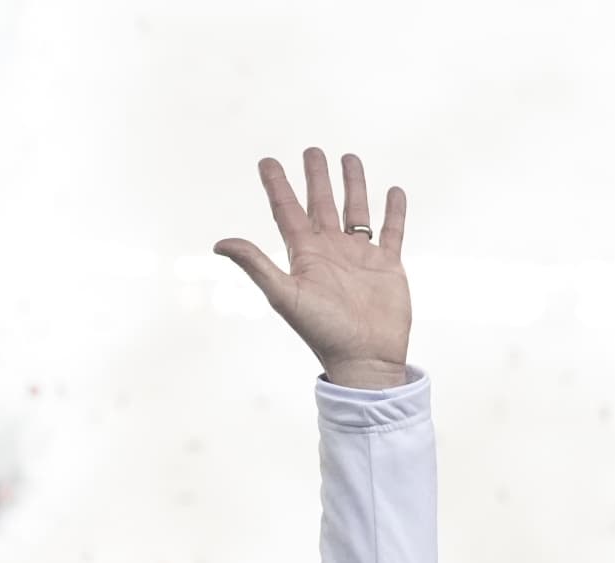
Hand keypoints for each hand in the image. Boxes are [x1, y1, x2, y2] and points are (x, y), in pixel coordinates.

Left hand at [213, 149, 410, 389]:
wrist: (365, 358)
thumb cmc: (323, 332)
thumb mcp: (285, 295)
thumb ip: (256, 266)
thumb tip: (220, 243)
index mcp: (305, 255)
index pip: (287, 211)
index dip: (277, 185)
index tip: (267, 161)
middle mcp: (331, 251)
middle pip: (321, 204)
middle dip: (316, 177)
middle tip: (311, 151)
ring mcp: (360, 257)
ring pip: (356, 211)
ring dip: (353, 185)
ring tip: (349, 158)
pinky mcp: (387, 265)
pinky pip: (392, 230)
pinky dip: (394, 211)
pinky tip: (393, 190)